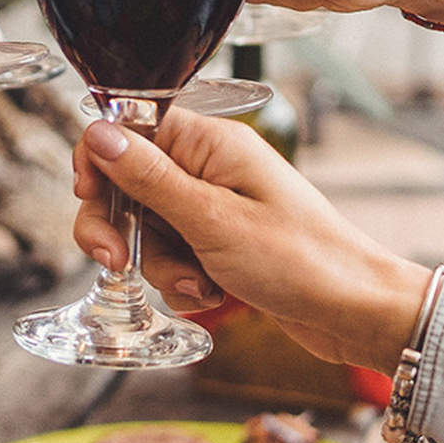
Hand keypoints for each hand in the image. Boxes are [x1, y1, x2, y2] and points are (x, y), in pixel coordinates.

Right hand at [70, 110, 430, 372]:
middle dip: (123, 231)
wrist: (352, 311)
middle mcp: (210, 169)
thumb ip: (149, 178)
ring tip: (201, 285)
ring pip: (149, 234)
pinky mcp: (221, 245)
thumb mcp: (212, 220)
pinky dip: (185, 284)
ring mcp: (215, 209)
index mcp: (210, 144)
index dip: (100, 164)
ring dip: (162, 268)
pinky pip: (176, 261)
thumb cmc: (301, 261)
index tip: (91, 198)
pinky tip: (213, 297)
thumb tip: (98, 133)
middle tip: (120, 261)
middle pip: (129, 188)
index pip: (129, 131)